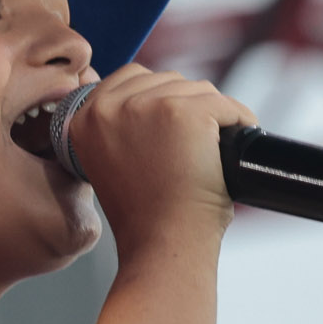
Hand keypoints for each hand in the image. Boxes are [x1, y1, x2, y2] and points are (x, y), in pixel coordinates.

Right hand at [58, 64, 253, 257]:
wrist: (162, 245)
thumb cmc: (145, 218)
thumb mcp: (113, 164)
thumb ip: (120, 127)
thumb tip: (154, 97)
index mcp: (83, 119)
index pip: (129, 78)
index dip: (159, 96)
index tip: (177, 122)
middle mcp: (108, 107)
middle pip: (165, 79)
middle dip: (188, 105)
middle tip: (199, 143)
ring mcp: (146, 106)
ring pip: (197, 90)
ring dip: (214, 114)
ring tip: (216, 148)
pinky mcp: (184, 113)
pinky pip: (224, 104)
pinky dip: (240, 120)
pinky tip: (239, 141)